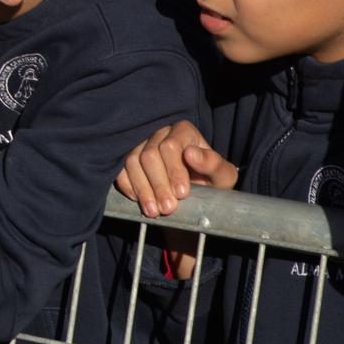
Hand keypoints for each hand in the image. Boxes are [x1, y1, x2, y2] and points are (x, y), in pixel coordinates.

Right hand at [116, 119, 238, 218]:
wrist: (194, 196)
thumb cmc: (211, 182)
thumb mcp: (223, 176)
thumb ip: (214, 164)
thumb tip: (191, 154)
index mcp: (183, 132)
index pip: (171, 146)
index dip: (174, 170)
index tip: (182, 193)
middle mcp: (159, 133)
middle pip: (149, 155)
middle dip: (158, 185)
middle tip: (168, 208)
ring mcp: (140, 145)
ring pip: (132, 162)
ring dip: (143, 190)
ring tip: (155, 212)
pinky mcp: (127, 159)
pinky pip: (120, 171)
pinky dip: (129, 188)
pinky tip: (140, 202)